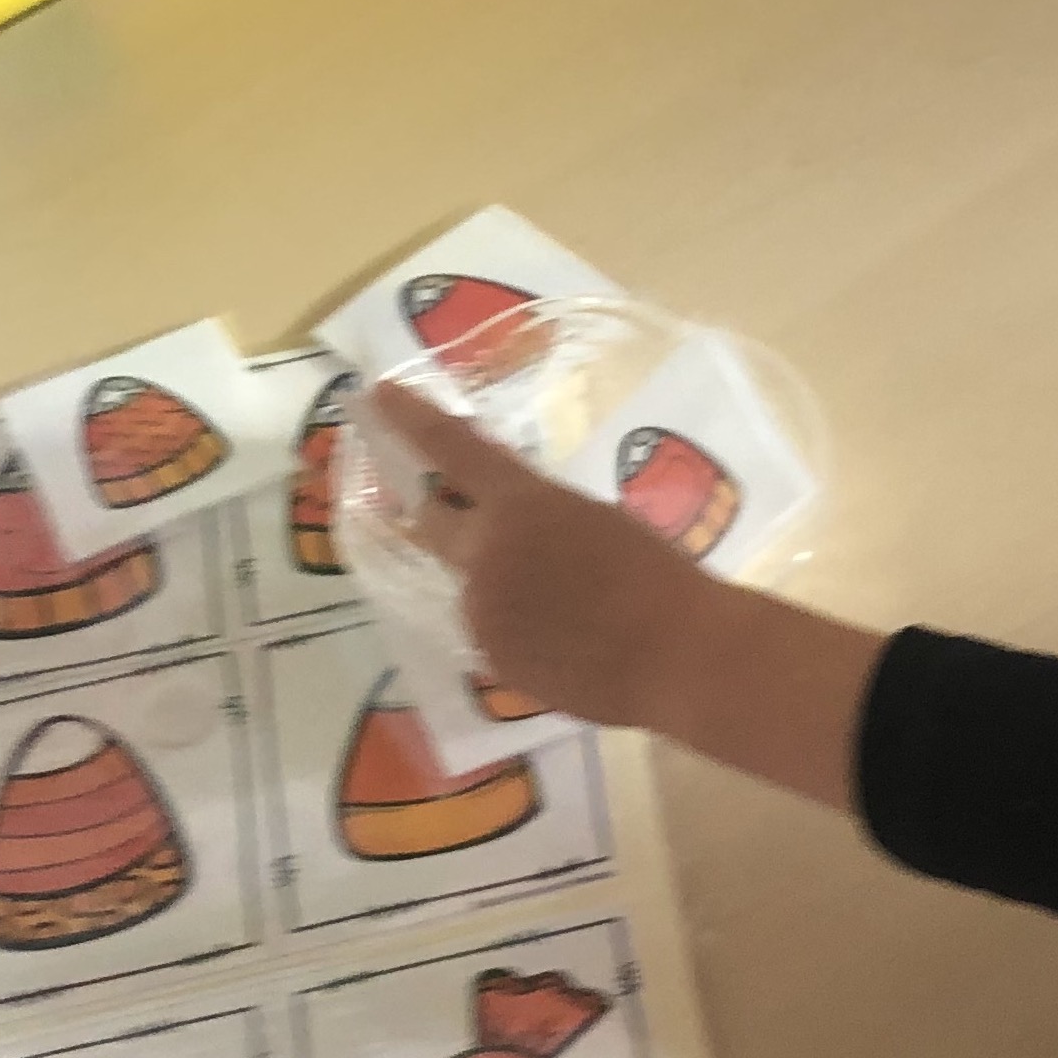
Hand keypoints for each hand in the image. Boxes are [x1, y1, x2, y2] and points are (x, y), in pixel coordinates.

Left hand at [370, 382, 885, 807]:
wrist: (679, 657)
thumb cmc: (659, 577)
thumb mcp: (599, 519)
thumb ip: (543, 515)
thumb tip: (516, 524)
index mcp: (520, 506)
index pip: (450, 449)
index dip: (411, 419)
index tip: (378, 396)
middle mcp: (484, 555)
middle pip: (431, 520)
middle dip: (433, 508)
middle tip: (442, 504)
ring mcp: (483, 612)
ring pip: (470, 584)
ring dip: (495, 580)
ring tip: (560, 601)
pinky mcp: (493, 661)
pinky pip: (492, 632)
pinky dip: (516, 627)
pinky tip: (567, 640)